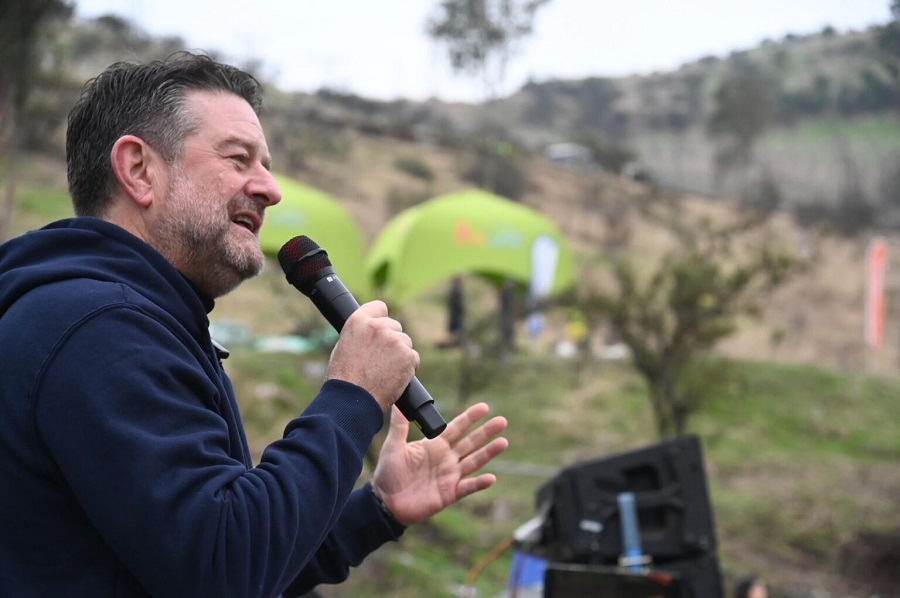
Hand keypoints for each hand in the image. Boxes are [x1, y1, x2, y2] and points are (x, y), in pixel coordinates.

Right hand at [326, 301, 418, 411]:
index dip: (381, 319)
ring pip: (405, 342)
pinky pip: (413, 358)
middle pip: (395, 326)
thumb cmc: (344, 378)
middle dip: (391, 340)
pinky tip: (394, 377)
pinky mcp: (408, 355)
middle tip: (381, 359)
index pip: (379, 307)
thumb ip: (360, 334)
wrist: (354, 400)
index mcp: (358, 321)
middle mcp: (377, 327)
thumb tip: (370, 330)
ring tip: (385, 371)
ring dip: (400, 354)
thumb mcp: (344, 346)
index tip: (382, 328)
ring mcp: (394, 340)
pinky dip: (408, 367)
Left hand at [371, 403, 508, 525]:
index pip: (456, 428)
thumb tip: (397, 403)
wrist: (385, 502)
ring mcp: (450, 476)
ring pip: (474, 462)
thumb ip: (399, 426)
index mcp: (434, 445)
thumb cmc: (388, 474)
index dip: (470, 418)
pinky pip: (468, 487)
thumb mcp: (393, 446)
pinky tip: (491, 478)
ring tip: (503, 442)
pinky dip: (479, 483)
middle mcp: (446, 459)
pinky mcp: (450, 493)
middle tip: (502, 421)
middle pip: (470, 442)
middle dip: (486, 432)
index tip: (484, 407)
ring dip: (488, 453)